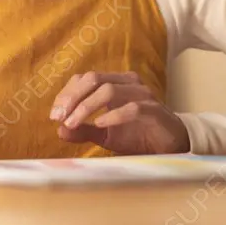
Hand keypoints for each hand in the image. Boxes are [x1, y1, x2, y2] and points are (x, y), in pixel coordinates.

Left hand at [49, 71, 189, 154]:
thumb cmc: (137, 135)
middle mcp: (128, 83)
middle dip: (72, 97)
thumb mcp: (105, 135)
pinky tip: (99, 125)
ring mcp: (142, 94)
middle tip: (59, 117)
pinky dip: (112, 115)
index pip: (84, 78)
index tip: (54, 115)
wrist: (171, 145)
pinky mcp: (154, 110)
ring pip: (109, 90)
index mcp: (114, 83)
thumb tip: (59, 130)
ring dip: (87, 107)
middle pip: (93, 79)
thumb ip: (83, 130)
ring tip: (74, 123)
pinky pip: (131, 107)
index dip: (67, 94)